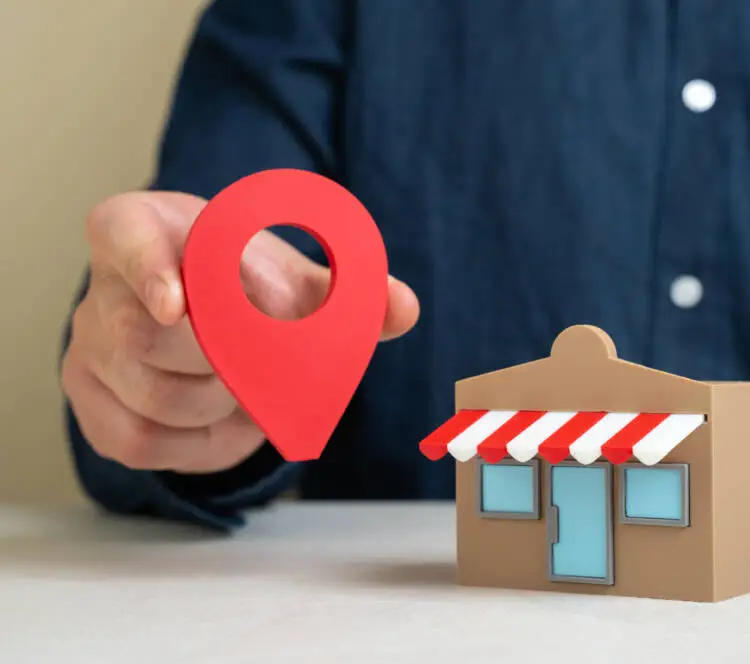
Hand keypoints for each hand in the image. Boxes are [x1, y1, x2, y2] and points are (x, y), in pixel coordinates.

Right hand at [61, 191, 419, 472]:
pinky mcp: (92, 406)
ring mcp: (86, 351)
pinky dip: (202, 444)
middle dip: (224, 360)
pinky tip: (234, 422)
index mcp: (141, 230)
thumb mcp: (290, 274)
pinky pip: (141, 442)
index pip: (121, 235)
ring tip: (256, 388)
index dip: (146, 268)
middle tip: (268, 361)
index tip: (178, 303)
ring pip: (151, 396)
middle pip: (149, 338)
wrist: (202, 311)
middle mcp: (100, 290)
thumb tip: (404, 309)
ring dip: (222, 403)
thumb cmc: (244, 281)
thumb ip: (347, 289)